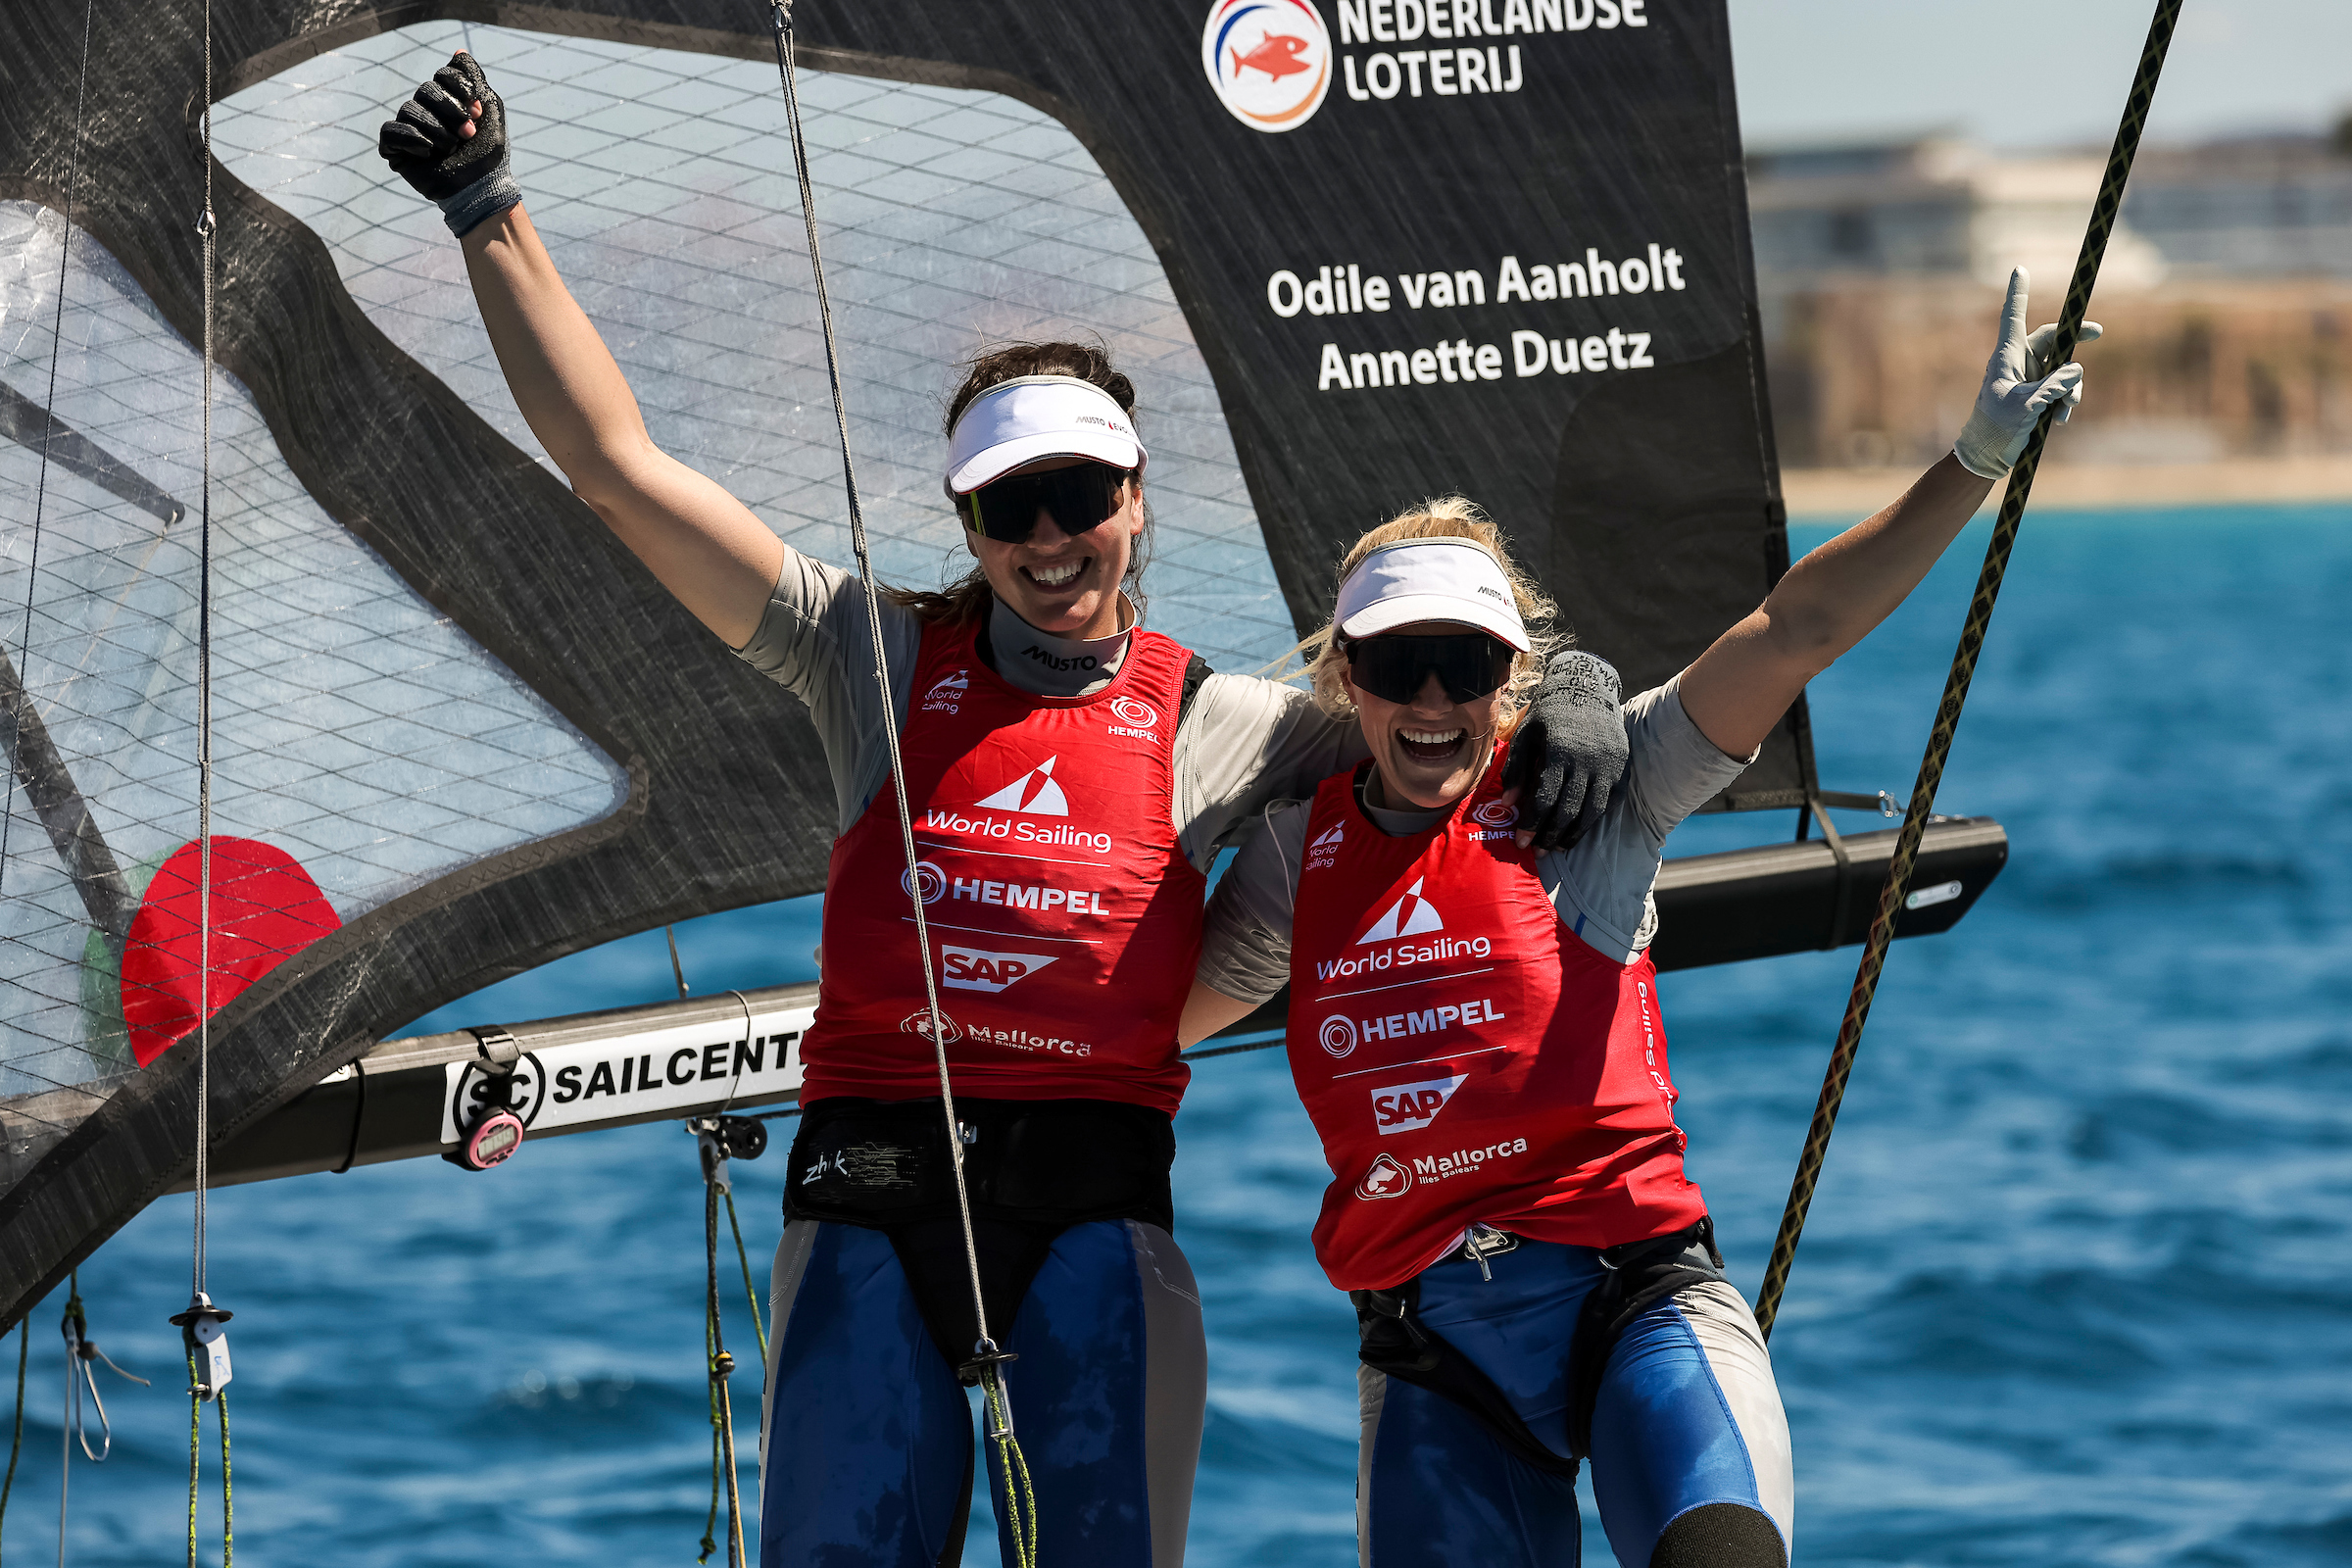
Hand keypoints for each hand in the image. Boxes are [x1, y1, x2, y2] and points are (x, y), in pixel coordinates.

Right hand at [377, 52, 518, 235]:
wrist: (481, 189)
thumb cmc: (488, 153)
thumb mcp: (489, 110)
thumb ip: (474, 79)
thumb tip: (459, 53)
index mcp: (446, 101)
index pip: (442, 75)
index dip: (459, 88)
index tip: (477, 110)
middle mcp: (426, 111)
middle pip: (425, 90)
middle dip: (450, 112)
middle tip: (468, 134)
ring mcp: (409, 130)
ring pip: (409, 110)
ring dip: (437, 130)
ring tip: (451, 148)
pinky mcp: (396, 150)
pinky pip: (390, 131)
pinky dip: (411, 139)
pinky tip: (429, 153)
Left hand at [1500, 650, 1626, 852]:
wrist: (1587, 689)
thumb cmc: (1549, 714)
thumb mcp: (1526, 735)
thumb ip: (1516, 769)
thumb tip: (1507, 804)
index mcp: (1559, 752)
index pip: (1544, 798)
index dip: (1532, 824)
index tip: (1521, 842)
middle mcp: (1586, 761)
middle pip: (1568, 810)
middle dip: (1550, 835)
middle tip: (1538, 852)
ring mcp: (1607, 766)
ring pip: (1591, 811)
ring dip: (1574, 834)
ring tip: (1558, 847)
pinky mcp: (1620, 768)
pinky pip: (1608, 802)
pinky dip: (1593, 820)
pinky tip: (1578, 829)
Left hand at [1952, 268, 2101, 479]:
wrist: (1987, 457)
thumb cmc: (1996, 429)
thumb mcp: (2026, 406)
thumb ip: (2052, 386)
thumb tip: (2076, 369)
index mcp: (2006, 357)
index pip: (2014, 317)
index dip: (2018, 292)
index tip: (2020, 268)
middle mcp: (2017, 362)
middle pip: (2052, 338)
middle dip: (2075, 338)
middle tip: (2097, 332)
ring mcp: (2028, 378)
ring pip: (2062, 366)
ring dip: (2071, 385)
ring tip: (2068, 407)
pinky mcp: (2037, 394)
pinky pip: (2061, 386)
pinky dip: (2066, 399)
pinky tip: (2060, 419)